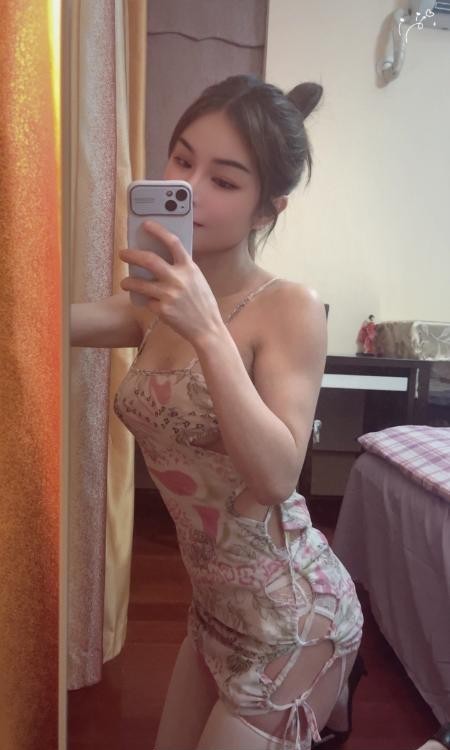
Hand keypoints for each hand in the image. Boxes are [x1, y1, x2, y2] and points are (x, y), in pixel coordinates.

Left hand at [119, 220, 222, 344]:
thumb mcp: (197, 281)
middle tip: (123, 253)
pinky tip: (145, 302)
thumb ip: (182, 269)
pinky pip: (147, 301)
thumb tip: (160, 259)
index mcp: (189, 268)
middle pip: (149, 260)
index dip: (158, 230)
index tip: (146, 224)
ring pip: (140, 283)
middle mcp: (179, 279)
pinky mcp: (162, 310)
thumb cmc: (202, 303)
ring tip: (124, 282)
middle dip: (132, 255)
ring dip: (128, 281)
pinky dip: (145, 301)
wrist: (207, 328)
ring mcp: (169, 295)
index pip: (173, 242)